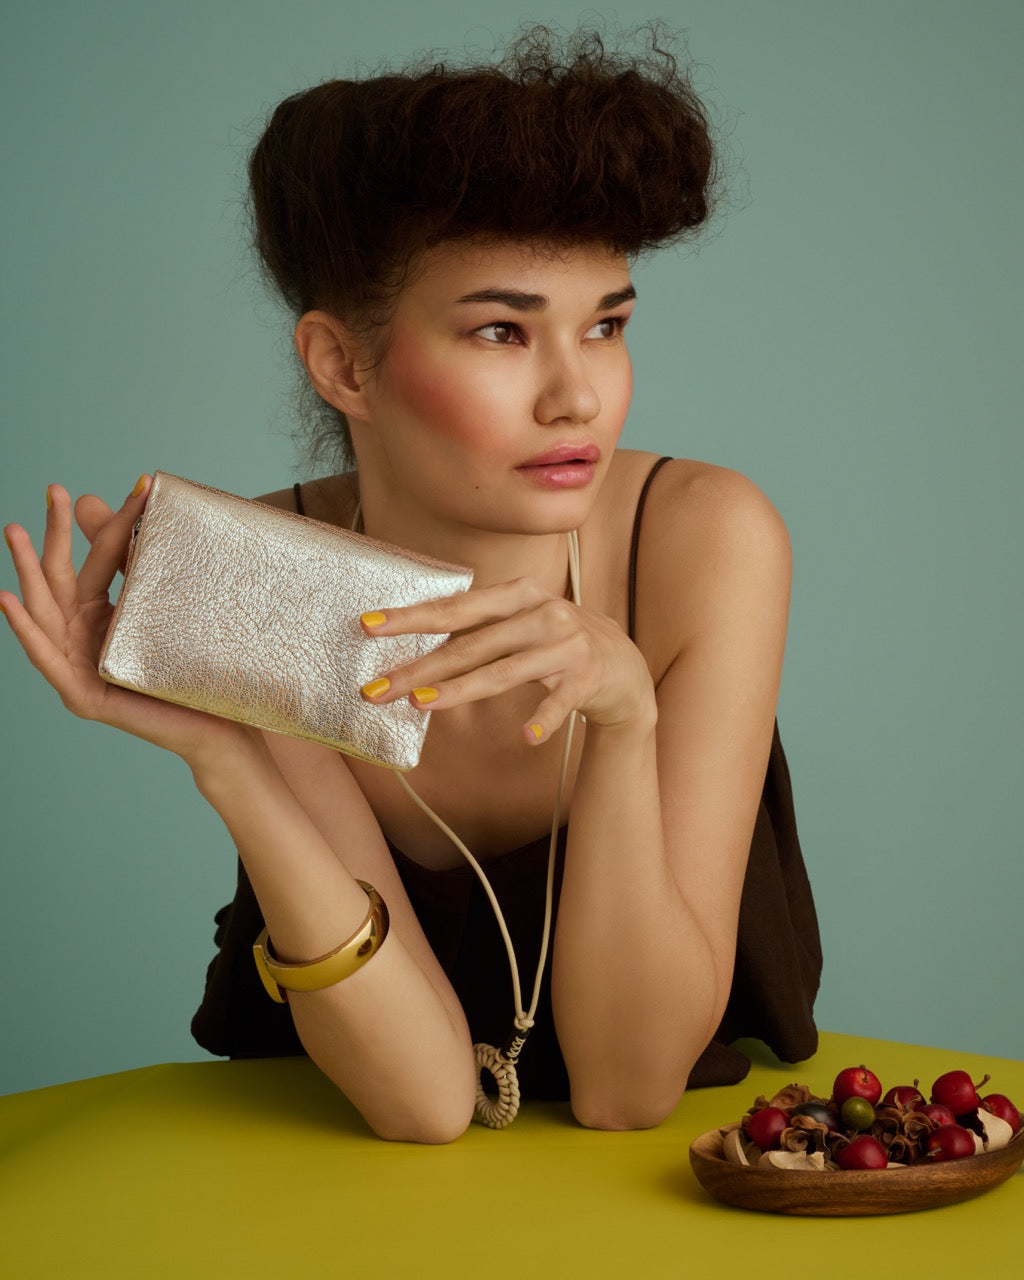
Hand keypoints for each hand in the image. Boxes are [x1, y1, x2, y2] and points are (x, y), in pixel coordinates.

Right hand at [1, 479, 254, 764]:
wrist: (220, 728)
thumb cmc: (195, 674)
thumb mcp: (169, 614)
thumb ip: (148, 571)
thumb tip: (151, 511)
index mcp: (103, 615)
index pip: (98, 560)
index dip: (110, 524)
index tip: (138, 485)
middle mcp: (84, 637)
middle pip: (62, 578)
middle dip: (53, 534)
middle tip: (52, 489)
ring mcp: (78, 667)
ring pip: (45, 612)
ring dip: (26, 570)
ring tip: (14, 530)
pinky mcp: (82, 697)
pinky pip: (48, 659)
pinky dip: (25, 629)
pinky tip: (7, 600)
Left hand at [358, 578, 656, 743]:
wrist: (624, 667)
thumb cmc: (557, 644)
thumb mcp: (521, 623)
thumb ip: (479, 629)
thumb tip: (415, 646)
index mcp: (519, 594)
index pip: (457, 606)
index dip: (411, 616)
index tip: (367, 625)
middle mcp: (543, 613)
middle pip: (470, 644)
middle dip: (418, 666)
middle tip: (376, 689)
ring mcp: (567, 645)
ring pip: (504, 671)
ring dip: (459, 689)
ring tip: (420, 704)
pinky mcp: (588, 678)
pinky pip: (559, 702)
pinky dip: (543, 719)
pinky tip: (525, 736)